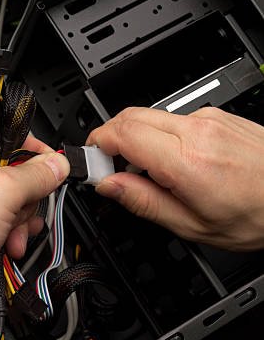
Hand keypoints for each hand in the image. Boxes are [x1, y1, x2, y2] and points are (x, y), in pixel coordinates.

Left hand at [0, 133, 68, 339]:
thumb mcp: (1, 193)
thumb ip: (35, 175)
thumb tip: (56, 164)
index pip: (4, 138)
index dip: (32, 154)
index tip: (51, 169)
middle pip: (8, 176)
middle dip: (22, 202)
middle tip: (20, 213)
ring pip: (3, 205)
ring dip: (16, 224)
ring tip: (11, 238)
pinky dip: (3, 238)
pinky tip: (4, 249)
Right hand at [87, 107, 263, 250]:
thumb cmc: (258, 215)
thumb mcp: (193, 225)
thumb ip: (143, 202)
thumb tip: (108, 185)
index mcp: (187, 161)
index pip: (122, 132)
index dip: (97, 144)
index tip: (93, 164)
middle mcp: (197, 130)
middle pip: (129, 115)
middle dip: (109, 137)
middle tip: (111, 168)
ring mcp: (208, 119)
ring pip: (149, 114)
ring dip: (133, 136)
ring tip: (146, 170)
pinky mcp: (216, 116)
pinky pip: (172, 118)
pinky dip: (157, 135)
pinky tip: (170, 160)